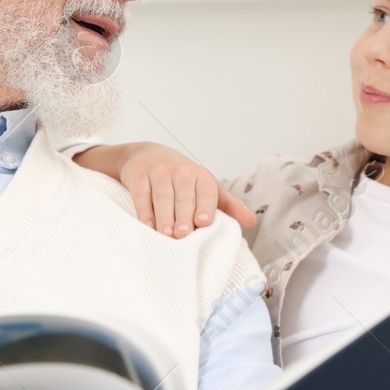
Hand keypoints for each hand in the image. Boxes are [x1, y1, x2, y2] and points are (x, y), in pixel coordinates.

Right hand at [74, 142, 254, 237]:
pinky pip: (141, 194)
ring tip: (165, 234)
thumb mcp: (205, 187)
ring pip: (162, 195)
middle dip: (183, 215)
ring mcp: (158, 172)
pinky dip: (143, 210)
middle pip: (183, 196)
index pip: (206, 191)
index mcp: (201, 176)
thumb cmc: (181, 178)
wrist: (146, 154)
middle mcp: (181, 171)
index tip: (203, 222)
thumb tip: (251, 222)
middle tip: (182, 234)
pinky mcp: (138, 175)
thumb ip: (228, 205)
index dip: (205, 206)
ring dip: (164, 216)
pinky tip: (146, 225)